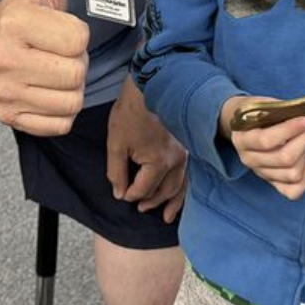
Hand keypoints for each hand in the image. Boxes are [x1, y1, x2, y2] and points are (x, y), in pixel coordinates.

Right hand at [0, 0, 90, 136]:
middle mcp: (5, 60)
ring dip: (69, 87)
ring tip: (51, 70)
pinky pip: (60, 124)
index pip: (78, 39)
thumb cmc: (20, 15)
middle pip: (76, 73)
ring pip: (71, 100)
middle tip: (56, 52)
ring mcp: (6, 92)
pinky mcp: (10, 118)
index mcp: (16, 23)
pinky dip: (59, 111)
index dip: (75, 34)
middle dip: (75, 62)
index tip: (58, 29)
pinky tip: (45, 91)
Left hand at [106, 80, 187, 221]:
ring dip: (172, 202)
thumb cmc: (130, 113)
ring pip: (180, 186)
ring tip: (166, 217)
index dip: (130, 195)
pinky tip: (181, 198)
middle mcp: (175, 162)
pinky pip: (188, 175)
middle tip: (140, 208)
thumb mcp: (116, 144)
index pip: (143, 189)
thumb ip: (117, 172)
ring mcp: (184, 155)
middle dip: (150, 201)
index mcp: (157, 162)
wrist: (149, 87)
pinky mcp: (186, 148)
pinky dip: (184, 190)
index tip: (122, 194)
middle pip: (163, 191)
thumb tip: (119, 194)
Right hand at [220, 96, 304, 200]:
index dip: (290, 130)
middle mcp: (249, 160)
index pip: (266, 140)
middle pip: (284, 158)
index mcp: (242, 139)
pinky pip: (293, 191)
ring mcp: (261, 173)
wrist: (244, 127)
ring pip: (292, 174)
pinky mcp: (272, 183)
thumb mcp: (261, 105)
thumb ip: (281, 110)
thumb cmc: (256, 113)